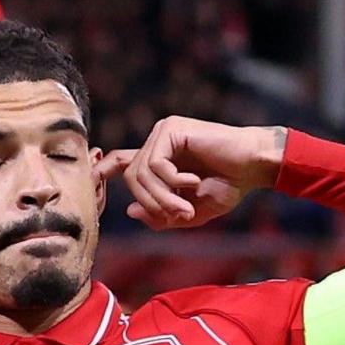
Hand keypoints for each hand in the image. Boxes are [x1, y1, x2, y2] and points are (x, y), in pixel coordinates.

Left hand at [98, 118, 286, 230]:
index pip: (120, 163)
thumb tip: (129, 210)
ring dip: (162, 197)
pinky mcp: (171, 129)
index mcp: (157, 160)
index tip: (89, 180)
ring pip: (140, 173)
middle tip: (178, 215)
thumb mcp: (189, 212)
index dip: (101, 171)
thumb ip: (161, 215)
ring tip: (186, 206)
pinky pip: (155, 163)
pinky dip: (172, 181)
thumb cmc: (228, 187)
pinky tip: (193, 182)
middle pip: (130, 178)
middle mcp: (155, 144)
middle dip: (151, 204)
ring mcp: (162, 133)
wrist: (254, 168)